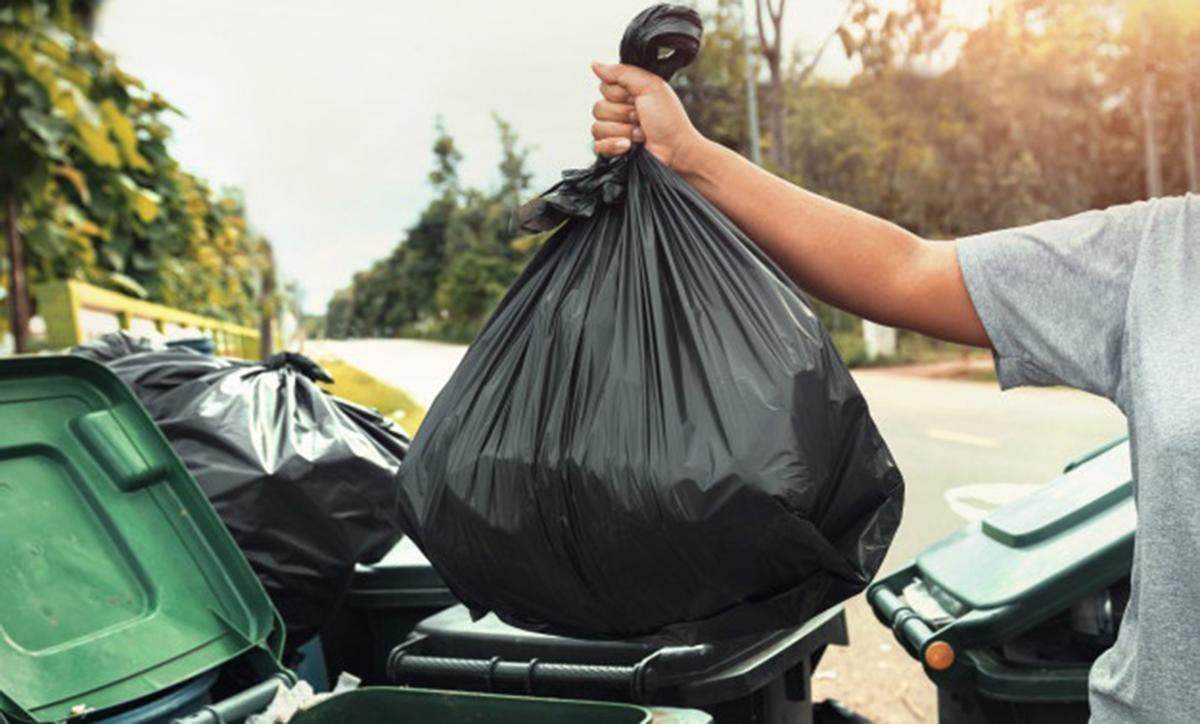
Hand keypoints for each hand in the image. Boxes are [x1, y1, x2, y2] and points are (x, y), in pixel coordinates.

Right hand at [590, 62, 704, 171]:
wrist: (677, 150)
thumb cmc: (669, 120)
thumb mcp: (650, 86)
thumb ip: (621, 72)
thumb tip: (595, 65)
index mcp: (627, 94)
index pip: (603, 87)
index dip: (619, 94)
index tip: (637, 99)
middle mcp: (618, 111)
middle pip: (598, 108)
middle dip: (623, 114)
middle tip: (641, 117)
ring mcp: (614, 132)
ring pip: (597, 127)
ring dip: (623, 131)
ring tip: (641, 133)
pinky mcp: (612, 150)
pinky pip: (597, 146)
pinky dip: (614, 146)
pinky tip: (629, 146)